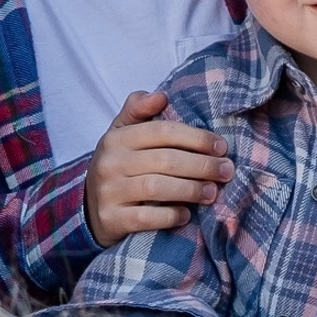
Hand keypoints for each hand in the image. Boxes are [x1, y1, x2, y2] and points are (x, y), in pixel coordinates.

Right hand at [85, 91, 233, 242]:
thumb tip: (161, 96)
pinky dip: (170, 216)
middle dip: (202, 165)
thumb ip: (138, 110)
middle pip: (165, 160)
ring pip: (157, 188)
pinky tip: (186, 214)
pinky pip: (146, 217)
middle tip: (226, 171)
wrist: (89, 209)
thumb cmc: (118, 167)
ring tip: (212, 193)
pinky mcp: (111, 220)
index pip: (163, 131)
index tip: (222, 147)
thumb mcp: (121, 134)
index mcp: (117, 138)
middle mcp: (110, 163)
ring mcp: (109, 193)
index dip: (196, 138)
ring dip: (191, 190)